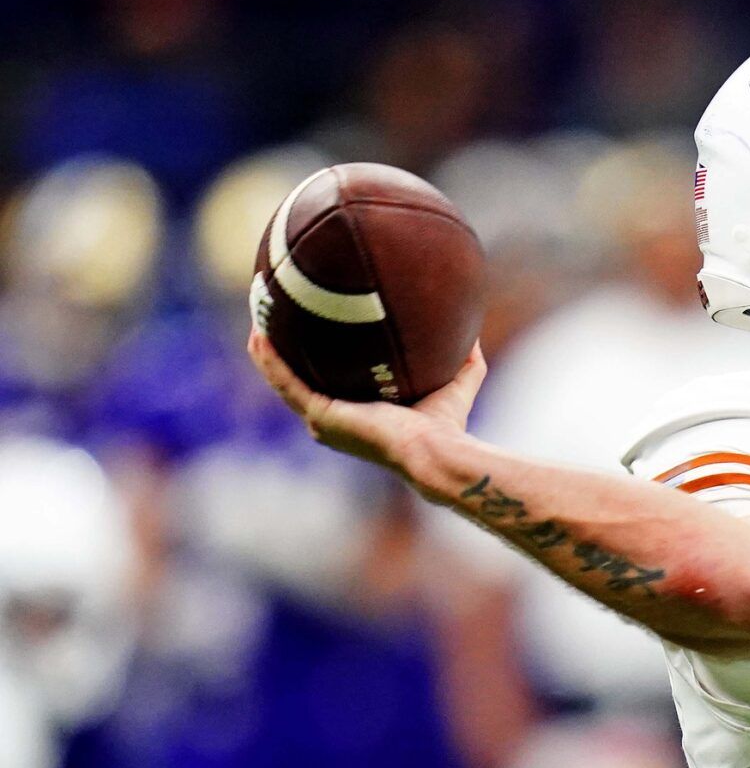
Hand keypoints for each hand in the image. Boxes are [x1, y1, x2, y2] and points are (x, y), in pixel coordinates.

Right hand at [247, 329, 486, 475]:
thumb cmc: (447, 427)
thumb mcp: (456, 382)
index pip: (327, 384)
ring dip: (267, 350)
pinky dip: (270, 360)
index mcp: (356, 416)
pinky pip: (286, 382)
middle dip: (282, 350)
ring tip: (258, 317)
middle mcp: (333, 421)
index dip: (315, 359)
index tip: (309, 331)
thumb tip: (473, 331)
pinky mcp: (320, 415)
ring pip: (283, 380)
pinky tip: (258, 335)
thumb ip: (464, 359)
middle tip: (273, 317)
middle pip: (297, 380)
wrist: (435, 450)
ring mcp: (323, 420)